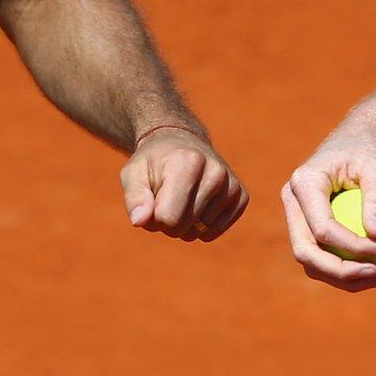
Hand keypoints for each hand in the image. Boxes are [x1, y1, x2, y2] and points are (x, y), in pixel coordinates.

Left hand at [119, 128, 247, 240]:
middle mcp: (215, 172)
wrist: (181, 143)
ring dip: (184, 224)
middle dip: (167, 222)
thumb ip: (135, 197)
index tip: (152, 199)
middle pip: (182, 228)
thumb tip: (140, 221)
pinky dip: (200, 227)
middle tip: (165, 198)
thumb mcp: (134, 173)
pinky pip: (214, 232)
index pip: (168, 219)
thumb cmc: (153, 162)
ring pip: (198, 232)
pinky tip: (196, 205)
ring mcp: (231, 184)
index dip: (153, 218)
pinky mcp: (241, 196)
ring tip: (181, 198)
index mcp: (188, 163)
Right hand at [282, 118, 375, 290]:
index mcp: (303, 184)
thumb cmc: (370, 148)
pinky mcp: (309, 226)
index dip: (352, 247)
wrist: (360, 138)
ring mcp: (298, 216)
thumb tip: (375, 236)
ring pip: (313, 260)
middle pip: (307, 251)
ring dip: (345, 277)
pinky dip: (349, 265)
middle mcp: (293, 202)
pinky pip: (325, 255)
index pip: (322, 228)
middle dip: (341, 272)